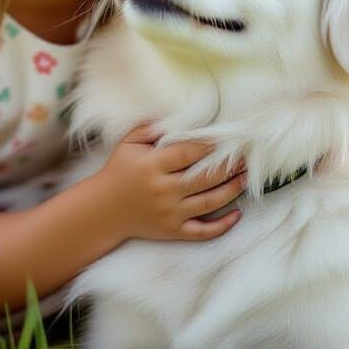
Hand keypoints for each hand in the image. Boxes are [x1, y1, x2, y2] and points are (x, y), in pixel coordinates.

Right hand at [98, 123, 247, 243]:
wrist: (103, 211)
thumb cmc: (118, 171)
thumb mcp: (128, 144)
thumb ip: (149, 127)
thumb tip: (175, 116)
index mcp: (153, 165)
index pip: (189, 153)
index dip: (211, 145)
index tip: (227, 139)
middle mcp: (163, 190)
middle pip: (205, 177)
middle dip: (229, 167)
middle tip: (245, 157)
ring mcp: (170, 213)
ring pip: (210, 202)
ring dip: (232, 190)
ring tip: (245, 178)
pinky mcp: (173, 231)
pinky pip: (203, 231)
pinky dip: (222, 225)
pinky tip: (237, 214)